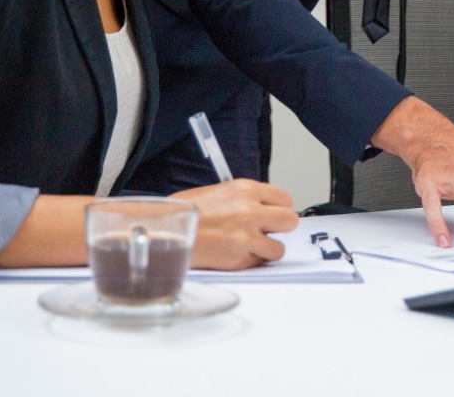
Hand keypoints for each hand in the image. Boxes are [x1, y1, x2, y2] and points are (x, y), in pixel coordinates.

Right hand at [174, 179, 298, 269]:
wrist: (163, 232)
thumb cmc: (184, 212)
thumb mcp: (219, 192)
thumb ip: (244, 198)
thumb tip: (263, 207)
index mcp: (245, 190)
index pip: (284, 199)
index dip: (279, 209)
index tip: (272, 214)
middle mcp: (250, 211)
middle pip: (290, 221)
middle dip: (280, 228)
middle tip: (267, 231)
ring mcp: (246, 236)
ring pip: (278, 248)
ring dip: (266, 250)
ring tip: (249, 247)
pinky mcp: (239, 259)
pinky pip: (258, 263)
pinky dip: (249, 262)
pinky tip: (234, 255)